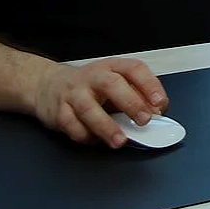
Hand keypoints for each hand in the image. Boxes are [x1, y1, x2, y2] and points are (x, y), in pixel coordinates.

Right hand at [32, 57, 168, 147]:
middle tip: (144, 120)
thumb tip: (156, 113)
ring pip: (88, 108)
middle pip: (112, 85)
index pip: (134, 69)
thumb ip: (138, 97)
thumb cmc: (91, 87)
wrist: (49, 85)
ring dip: (106, 127)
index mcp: (113, 67)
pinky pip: (71, 125)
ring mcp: (74, 93)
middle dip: (130, 103)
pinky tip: (95, 140)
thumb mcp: (117, 85)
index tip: (160, 103)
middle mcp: (93, 77)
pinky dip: (85, 135)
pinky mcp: (59, 110)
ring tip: (120, 141)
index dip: (149, 85)